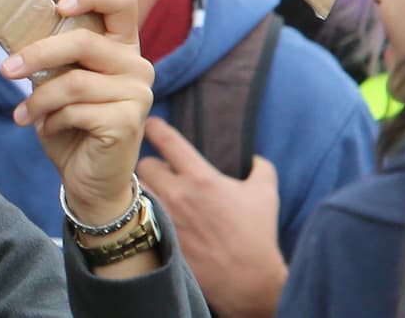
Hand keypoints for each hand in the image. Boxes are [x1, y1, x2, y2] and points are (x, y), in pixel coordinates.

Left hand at [3, 0, 153, 225]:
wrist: (89, 178)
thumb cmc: (71, 124)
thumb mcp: (60, 82)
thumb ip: (56, 56)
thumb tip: (19, 33)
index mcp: (122, 46)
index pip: (122, 0)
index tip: (58, 6)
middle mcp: (137, 64)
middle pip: (83, 41)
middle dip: (37, 54)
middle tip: (7, 70)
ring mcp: (138, 93)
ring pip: (72, 81)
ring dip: (38, 99)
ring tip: (23, 114)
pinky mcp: (128, 121)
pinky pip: (75, 110)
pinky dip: (51, 120)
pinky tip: (48, 129)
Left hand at [138, 116, 285, 316]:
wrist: (248, 281)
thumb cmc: (258, 235)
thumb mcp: (266, 193)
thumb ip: (260, 167)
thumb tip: (253, 158)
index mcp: (201, 178)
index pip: (167, 141)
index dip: (155, 128)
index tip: (150, 124)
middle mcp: (177, 195)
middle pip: (144, 165)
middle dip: (151, 164)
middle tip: (161, 171)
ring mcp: (166, 219)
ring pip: (139, 191)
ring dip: (146, 189)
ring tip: (157, 193)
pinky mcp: (161, 239)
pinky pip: (144, 218)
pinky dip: (147, 214)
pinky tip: (156, 217)